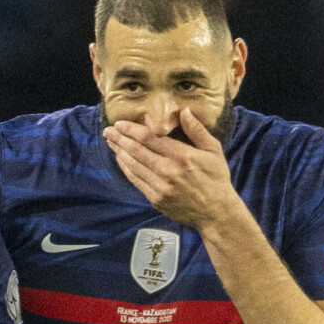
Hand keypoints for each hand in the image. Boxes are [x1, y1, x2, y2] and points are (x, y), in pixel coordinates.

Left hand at [103, 108, 239, 229]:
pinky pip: (136, 181)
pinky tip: (121, 160)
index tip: (120, 123)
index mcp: (182, 156)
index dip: (131, 130)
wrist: (216, 212)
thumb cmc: (216, 178)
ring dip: (119, 152)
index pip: (149, 138)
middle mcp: (169, 171)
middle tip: (108, 130)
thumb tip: (184, 111)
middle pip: (136, 150)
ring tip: (111, 142)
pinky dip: (126, 169)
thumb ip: (197, 130)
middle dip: (120, 139)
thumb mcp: (214, 150)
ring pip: (133, 165)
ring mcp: (160, 187)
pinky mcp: (156, 199)